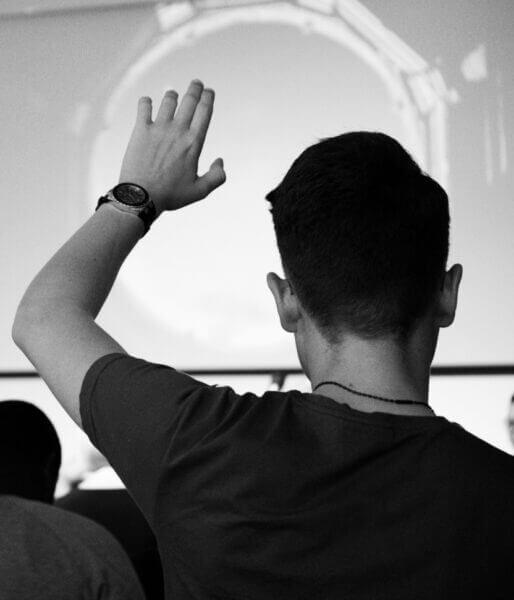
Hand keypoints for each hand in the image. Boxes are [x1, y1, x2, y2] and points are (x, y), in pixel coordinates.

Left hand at [119, 79, 225, 213]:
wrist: (141, 196)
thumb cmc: (171, 196)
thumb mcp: (200, 191)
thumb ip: (217, 177)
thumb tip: (220, 161)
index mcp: (194, 143)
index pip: (204, 112)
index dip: (208, 98)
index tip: (209, 91)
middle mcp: (177, 131)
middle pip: (189, 100)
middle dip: (195, 89)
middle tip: (196, 83)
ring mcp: (158, 128)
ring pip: (168, 100)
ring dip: (172, 95)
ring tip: (173, 95)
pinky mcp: (140, 130)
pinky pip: (144, 106)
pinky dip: (147, 102)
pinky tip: (148, 103)